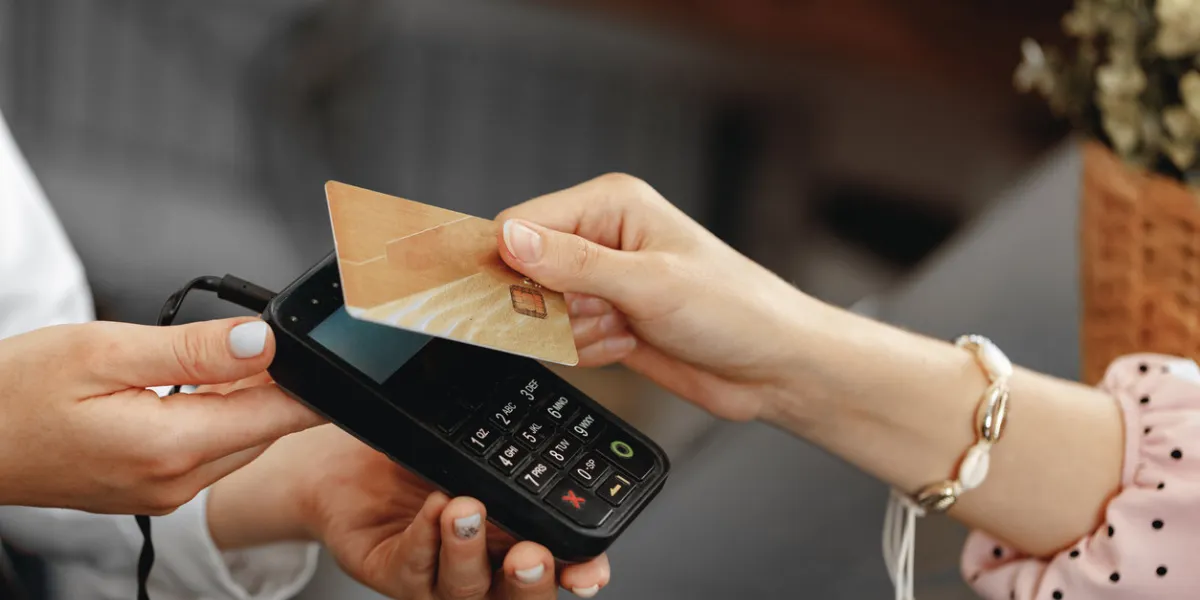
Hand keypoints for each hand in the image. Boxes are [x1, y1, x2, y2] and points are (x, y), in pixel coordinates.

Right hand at [0, 318, 321, 512]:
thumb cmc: (12, 394)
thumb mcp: (104, 350)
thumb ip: (194, 349)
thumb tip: (262, 342)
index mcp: (171, 447)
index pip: (279, 418)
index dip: (309, 381)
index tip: (330, 352)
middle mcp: (176, 482)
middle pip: (265, 430)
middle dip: (275, 385)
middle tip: (264, 338)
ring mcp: (163, 493)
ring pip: (238, 440)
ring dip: (243, 400)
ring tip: (221, 357)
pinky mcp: (150, 489)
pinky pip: (207, 451)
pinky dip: (214, 417)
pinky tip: (194, 387)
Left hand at [208, 423, 610, 598]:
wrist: (350, 465)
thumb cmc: (417, 463)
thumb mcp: (477, 454)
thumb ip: (517, 458)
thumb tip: (559, 433)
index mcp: (513, 542)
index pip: (560, 568)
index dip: (579, 573)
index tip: (588, 569)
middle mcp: (482, 570)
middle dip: (530, 583)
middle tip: (530, 553)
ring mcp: (437, 578)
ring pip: (464, 590)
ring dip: (468, 552)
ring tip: (465, 509)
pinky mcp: (394, 573)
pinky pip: (413, 570)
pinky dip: (424, 539)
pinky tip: (431, 509)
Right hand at [495, 173, 809, 421]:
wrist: (772, 366)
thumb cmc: (735, 308)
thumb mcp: (651, 283)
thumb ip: (575, 263)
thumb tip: (511, 239)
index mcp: (611, 204)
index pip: (522, 222)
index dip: (511, 262)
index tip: (518, 298)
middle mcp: (602, 237)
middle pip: (524, 271)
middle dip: (552, 305)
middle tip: (598, 311)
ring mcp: (603, 282)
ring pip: (540, 312)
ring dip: (575, 331)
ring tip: (625, 326)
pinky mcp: (606, 320)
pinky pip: (562, 340)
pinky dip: (587, 350)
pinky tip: (628, 342)